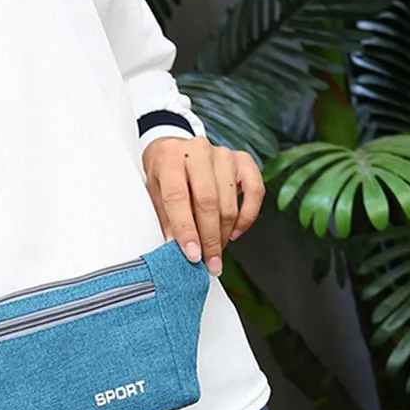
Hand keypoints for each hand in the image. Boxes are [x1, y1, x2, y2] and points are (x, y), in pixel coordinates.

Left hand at [142, 137, 264, 276]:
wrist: (175, 147)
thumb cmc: (164, 172)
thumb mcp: (154, 191)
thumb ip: (165, 218)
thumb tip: (176, 248)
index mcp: (170, 157)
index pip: (178, 197)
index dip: (186, 229)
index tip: (192, 255)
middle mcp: (198, 151)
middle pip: (208, 201)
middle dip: (210, 239)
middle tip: (210, 262)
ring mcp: (223, 154)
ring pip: (229, 202)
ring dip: (225, 233)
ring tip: (216, 250)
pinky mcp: (243, 159)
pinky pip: (255, 191)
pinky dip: (247, 217)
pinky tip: (235, 232)